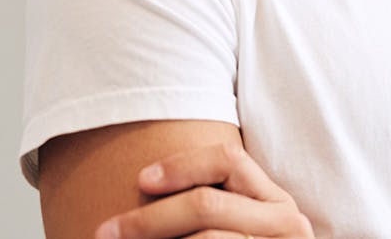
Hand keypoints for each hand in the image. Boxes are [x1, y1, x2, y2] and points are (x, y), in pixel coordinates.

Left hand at [95, 142, 314, 238]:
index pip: (228, 159)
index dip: (182, 164)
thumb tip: (142, 185)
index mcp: (275, 200)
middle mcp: (286, 221)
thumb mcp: (234, 227)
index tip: (140, 179)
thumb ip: (211, 206)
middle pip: (208, 202)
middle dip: (149, 218)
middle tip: (105, 232)